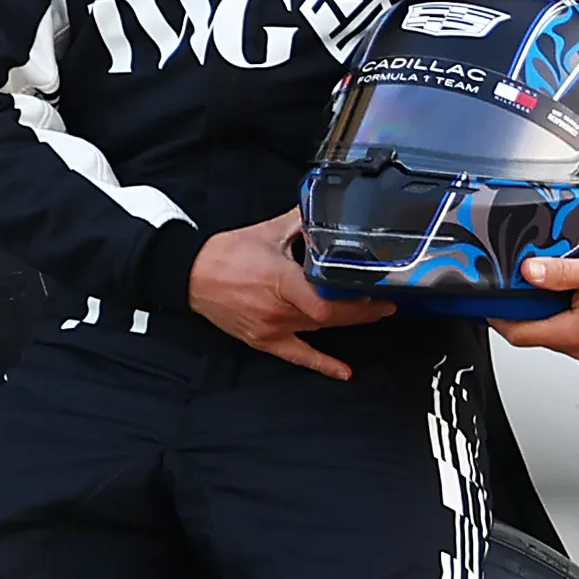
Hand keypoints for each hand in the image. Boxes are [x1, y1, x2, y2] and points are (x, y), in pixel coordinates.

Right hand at [187, 211, 388, 378]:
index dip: (357, 301)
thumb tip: (326, 207)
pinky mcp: (264, 339)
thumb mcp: (267, 231)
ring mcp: (271, 328)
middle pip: (331, 318)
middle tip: (388, 302)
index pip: (326, 301)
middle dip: (364, 310)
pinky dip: (323, 365)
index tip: (379, 291)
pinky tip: (344, 372)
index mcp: (280, 281)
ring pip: (320, 331)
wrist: (190, 275)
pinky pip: (298, 356)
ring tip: (372, 314)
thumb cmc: (224, 255)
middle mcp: (278, 309)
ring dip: (348, 323)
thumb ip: (301, 221)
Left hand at [499, 249, 578, 360]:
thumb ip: (557, 273)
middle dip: (523, 313)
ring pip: (559, 333)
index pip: (520, 335)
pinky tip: (575, 296)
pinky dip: (569, 315)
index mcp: (578, 335)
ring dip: (548, 313)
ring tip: (547, 288)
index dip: (499, 318)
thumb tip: (529, 273)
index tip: (489, 305)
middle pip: (538, 334)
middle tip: (517, 290)